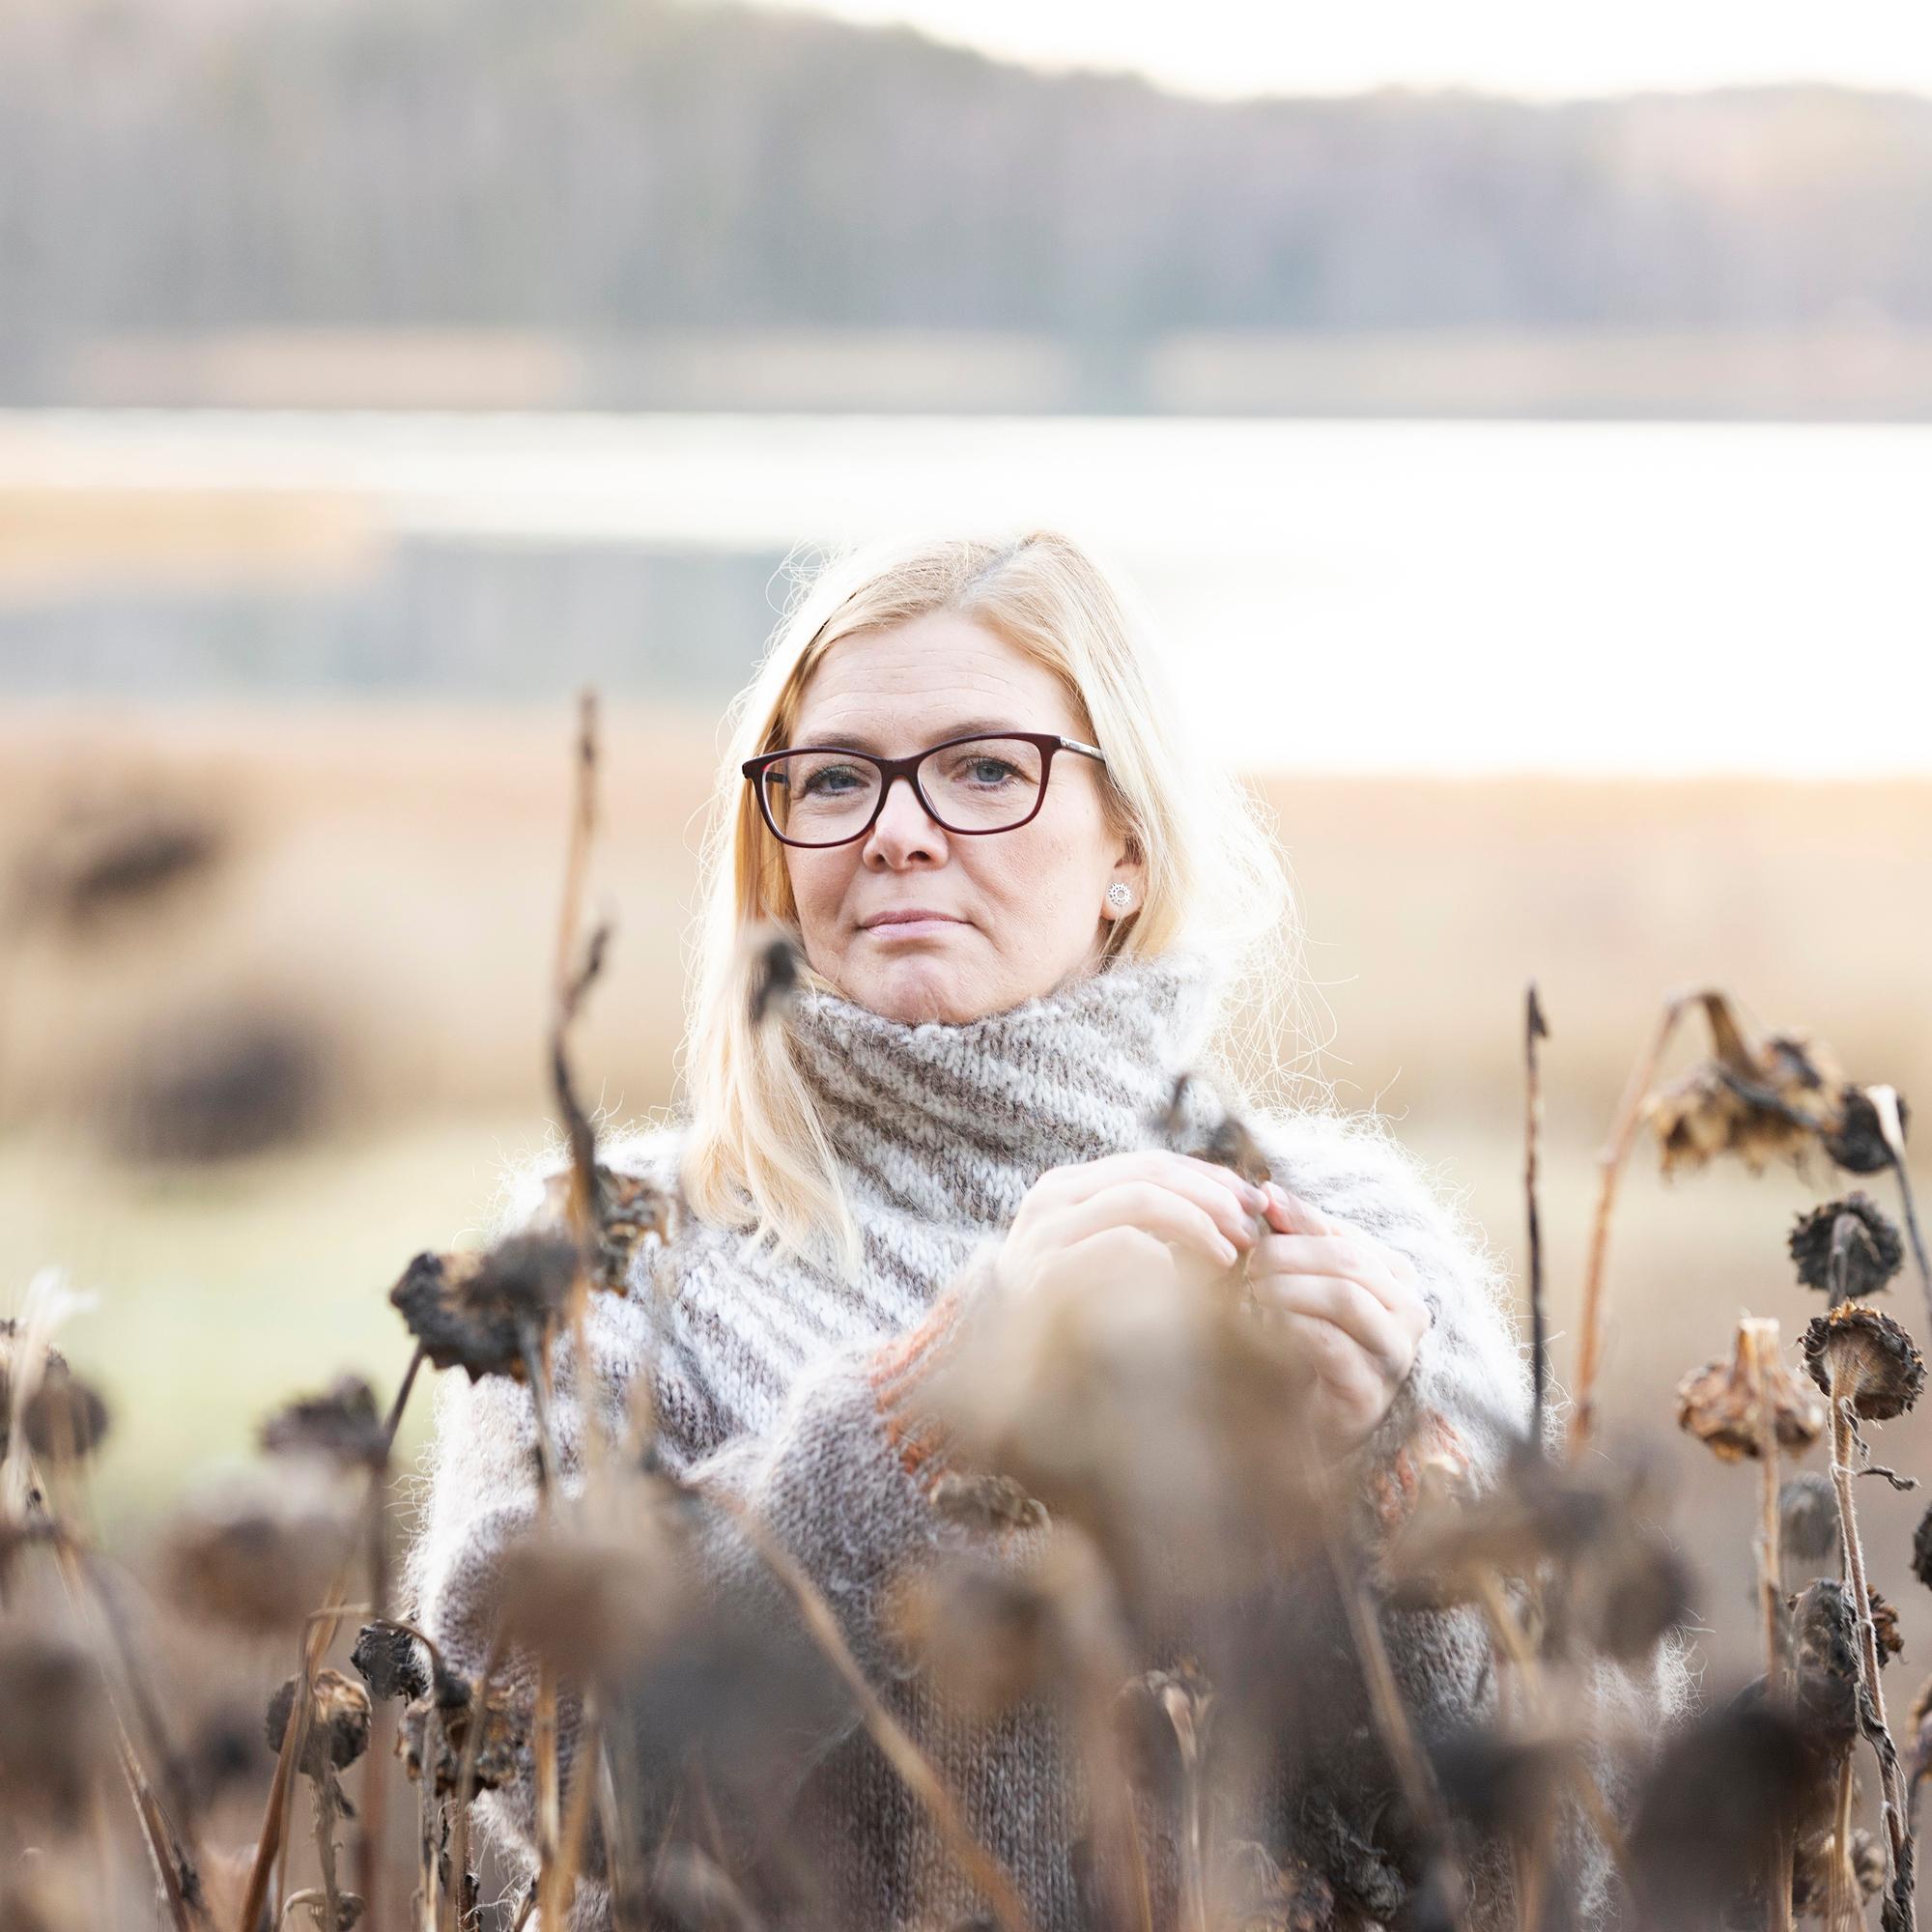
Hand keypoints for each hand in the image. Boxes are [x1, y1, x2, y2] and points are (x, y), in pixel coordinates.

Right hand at [990, 1149, 1270, 1300]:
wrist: (996, 1362)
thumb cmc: (1064, 1310)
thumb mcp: (1099, 1254)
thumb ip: (1143, 1226)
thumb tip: (1225, 1206)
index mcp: (1068, 1186)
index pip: (1149, 1163)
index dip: (1207, 1176)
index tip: (1251, 1201)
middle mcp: (1052, 1197)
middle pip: (1149, 1173)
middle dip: (1209, 1196)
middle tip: (1248, 1229)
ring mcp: (1047, 1231)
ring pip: (1138, 1199)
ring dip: (1195, 1223)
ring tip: (1227, 1256)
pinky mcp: (1048, 1270)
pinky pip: (1120, 1246)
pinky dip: (1160, 1259)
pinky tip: (1180, 1283)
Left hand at [1245, 1181, 1431, 1456]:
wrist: (1305, 1428)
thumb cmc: (1303, 1345)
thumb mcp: (1301, 1284)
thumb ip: (1293, 1239)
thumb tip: (1269, 1190)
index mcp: (1395, 1278)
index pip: (1347, 1235)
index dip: (1301, 1218)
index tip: (1259, 1205)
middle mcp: (1408, 1312)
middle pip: (1350, 1262)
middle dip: (1292, 1254)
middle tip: (1249, 1260)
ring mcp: (1395, 1354)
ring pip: (1346, 1298)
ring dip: (1290, 1287)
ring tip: (1253, 1289)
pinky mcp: (1370, 1391)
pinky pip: (1331, 1344)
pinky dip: (1291, 1326)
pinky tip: (1264, 1324)